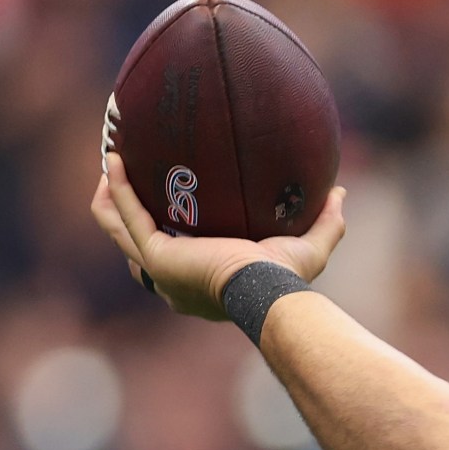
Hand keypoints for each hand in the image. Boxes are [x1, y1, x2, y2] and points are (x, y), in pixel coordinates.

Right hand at [92, 152, 345, 323]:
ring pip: (118, 228)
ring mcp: (158, 270)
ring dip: (109, 197)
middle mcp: (171, 280)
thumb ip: (326, 223)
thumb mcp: (310, 248)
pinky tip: (114, 159)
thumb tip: (339, 193)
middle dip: (125, 209)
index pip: (172, 255)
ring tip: (111, 161)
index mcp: (199, 280)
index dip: (162, 227)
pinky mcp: (155, 256)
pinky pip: (125, 215)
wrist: (267, 291)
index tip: (164, 195)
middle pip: (134, 242)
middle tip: (127, 173)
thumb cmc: (287, 279)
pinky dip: (117, 187)